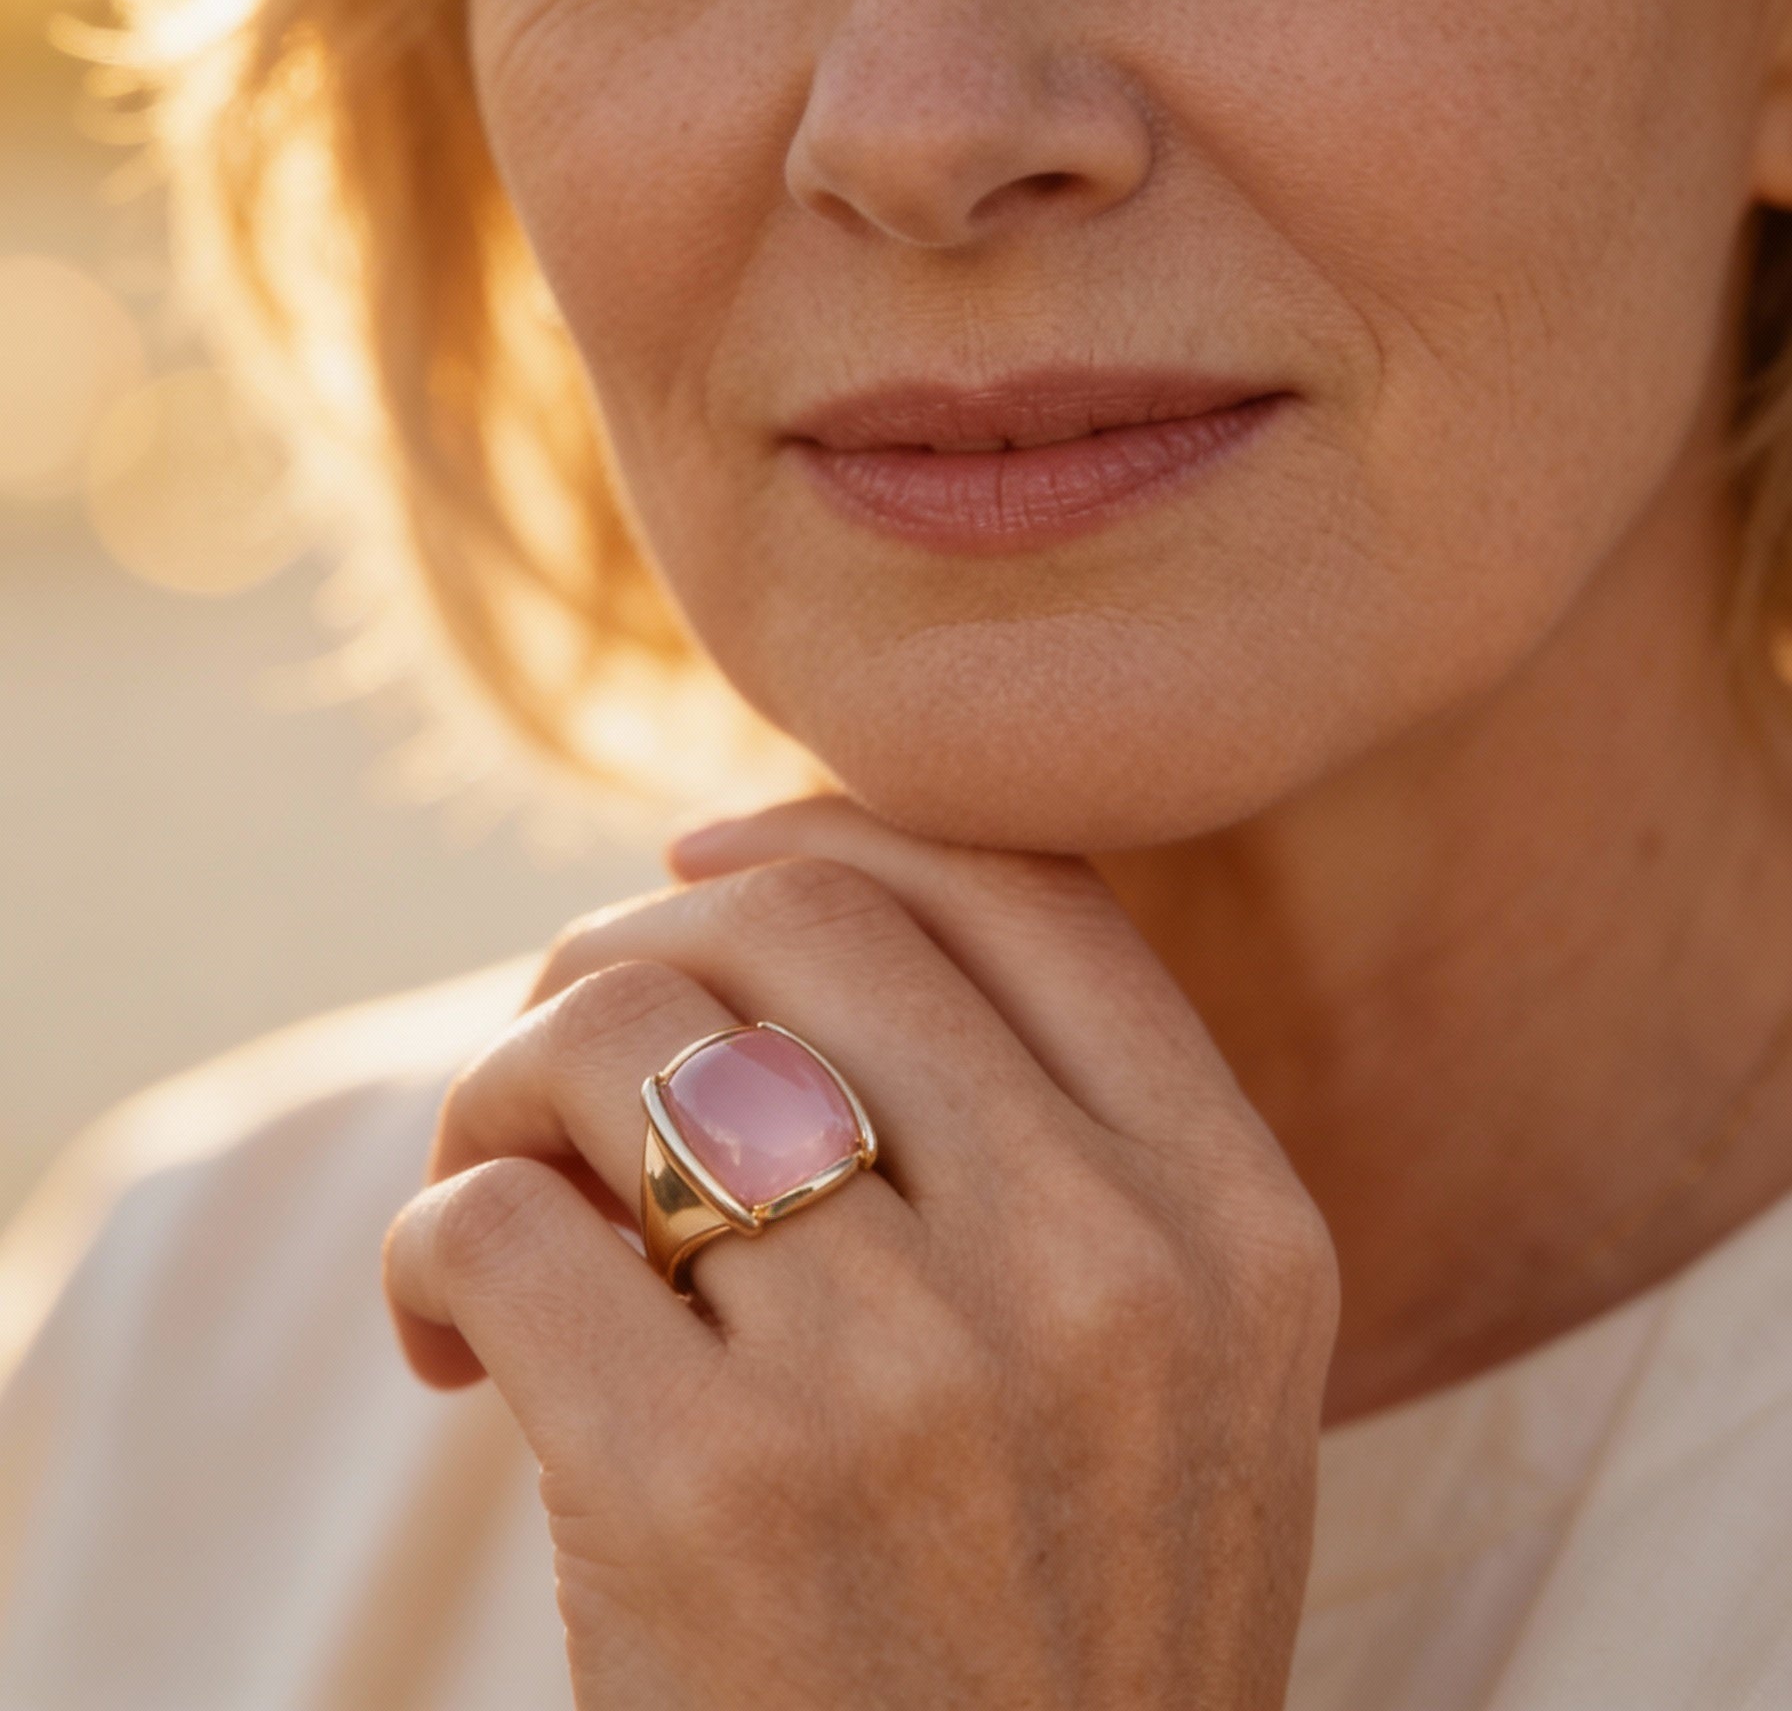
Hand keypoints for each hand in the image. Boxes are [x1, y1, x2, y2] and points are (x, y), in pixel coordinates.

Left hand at [383, 798, 1336, 1708]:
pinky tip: (454, 1334)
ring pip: (619, 1038)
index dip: (824, 834)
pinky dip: (436, 1239)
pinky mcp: (705, 1496)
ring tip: (492, 1191)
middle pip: (802, 920)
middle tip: (562, 1055)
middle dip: (632, 942)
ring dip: (502, 1084)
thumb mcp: (1174, 1389)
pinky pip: (500, 1214)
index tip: (692, 869)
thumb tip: (791, 886)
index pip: (1015, 887)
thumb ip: (1069, 1146)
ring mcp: (910, 1381)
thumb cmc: (1050, 1651)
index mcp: (1238, 1224)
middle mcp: (1102, 1271)